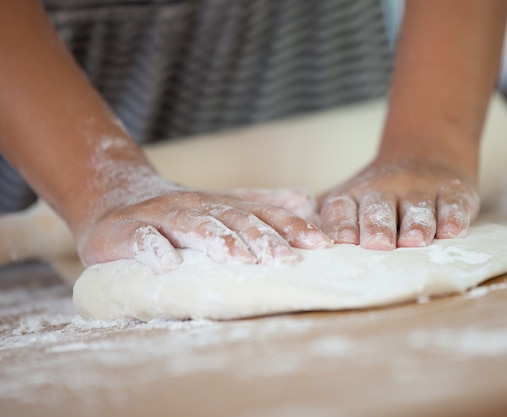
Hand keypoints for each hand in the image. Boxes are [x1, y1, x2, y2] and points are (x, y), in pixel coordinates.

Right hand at [77, 178, 331, 272]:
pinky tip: (167, 265)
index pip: (262, 214)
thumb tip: (307, 199)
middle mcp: (196, 206)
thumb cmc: (178, 214)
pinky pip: (141, 239)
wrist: (115, 200)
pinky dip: (153, 249)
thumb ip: (261, 204)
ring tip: (239, 259)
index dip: (291, 227)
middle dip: (262, 238)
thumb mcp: (223, 206)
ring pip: (193, 226)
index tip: (320, 244)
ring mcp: (161, 216)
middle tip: (286, 259)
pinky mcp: (126, 231)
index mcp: (222, 205)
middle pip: (233, 220)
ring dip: (217, 241)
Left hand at [318, 157, 479, 248]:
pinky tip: (451, 232)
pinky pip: (453, 205)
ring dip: (416, 226)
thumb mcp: (348, 199)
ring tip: (414, 242)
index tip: (342, 242)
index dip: (342, 226)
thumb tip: (293, 246)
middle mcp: (385, 189)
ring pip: (417, 209)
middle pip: (378, 209)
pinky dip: (453, 219)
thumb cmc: (378, 194)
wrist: (426, 152)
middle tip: (378, 245)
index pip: (342, 210)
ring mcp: (421, 189)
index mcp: (353, 195)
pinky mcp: (454, 192)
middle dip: (377, 228)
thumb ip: (326, 221)